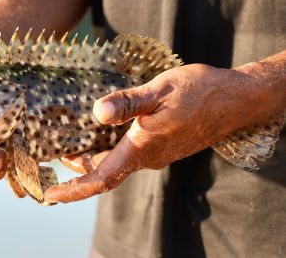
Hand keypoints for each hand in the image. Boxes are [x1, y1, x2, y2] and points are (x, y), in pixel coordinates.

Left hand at [45, 64, 256, 202]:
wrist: (235, 99)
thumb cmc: (200, 92)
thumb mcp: (160, 90)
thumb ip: (129, 102)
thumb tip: (98, 111)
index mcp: (143, 148)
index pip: (101, 178)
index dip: (74, 189)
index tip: (50, 195)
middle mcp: (148, 157)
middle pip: (104, 171)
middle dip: (77, 169)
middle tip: (53, 156)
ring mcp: (157, 153)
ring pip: (116, 162)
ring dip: (92, 159)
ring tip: (70, 144)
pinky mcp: (163, 145)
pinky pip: (129, 154)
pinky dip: (108, 149)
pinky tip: (102, 133)